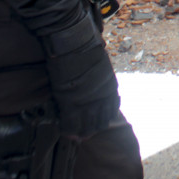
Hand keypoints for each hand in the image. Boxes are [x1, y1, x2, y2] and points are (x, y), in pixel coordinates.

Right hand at [44, 14, 120, 137]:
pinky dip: (70, 129)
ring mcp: (86, 100)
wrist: (72, 41)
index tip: (100, 122)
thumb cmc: (85, 44)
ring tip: (78, 138)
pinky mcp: (70, 101)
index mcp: (109, 84)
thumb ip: (99, 72)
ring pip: (87, 124)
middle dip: (94, 127)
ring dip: (83, 131)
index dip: (104, 116)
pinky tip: (67, 134)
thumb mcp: (99, 60)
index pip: (111, 106)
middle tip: (87, 135)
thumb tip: (96, 71)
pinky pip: (71, 122)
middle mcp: (101, 95)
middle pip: (100, 119)